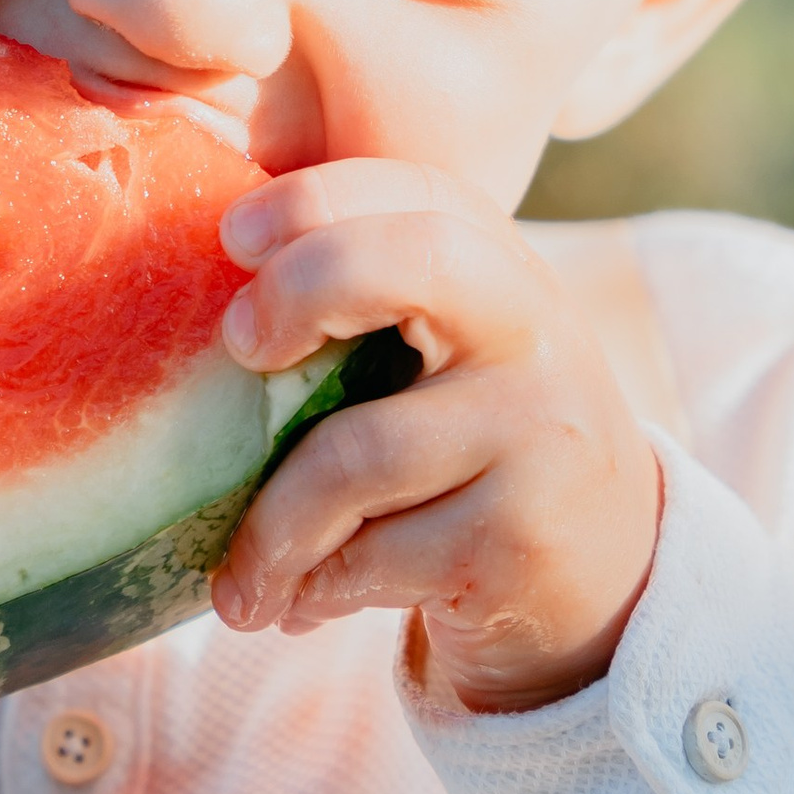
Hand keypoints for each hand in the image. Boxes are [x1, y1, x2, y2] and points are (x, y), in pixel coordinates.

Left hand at [211, 164, 661, 711]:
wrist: (609, 575)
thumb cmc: (472, 445)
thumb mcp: (444, 356)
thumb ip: (358, 313)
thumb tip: (185, 308)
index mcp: (499, 267)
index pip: (415, 190)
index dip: (314, 199)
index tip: (232, 238)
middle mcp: (532, 331)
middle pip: (417, 261)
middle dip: (304, 289)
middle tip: (241, 349)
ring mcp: (538, 431)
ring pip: (356, 453)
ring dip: (270, 526)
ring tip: (240, 577)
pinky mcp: (522, 535)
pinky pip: (373, 554)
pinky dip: (314, 586)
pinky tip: (302, 603)